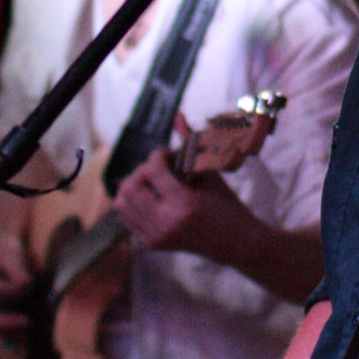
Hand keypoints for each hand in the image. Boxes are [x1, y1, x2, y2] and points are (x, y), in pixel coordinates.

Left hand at [112, 146, 244, 256]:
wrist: (236, 243)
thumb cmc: (228, 205)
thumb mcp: (210, 173)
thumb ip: (190, 142)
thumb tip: (178, 115)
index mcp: (184, 204)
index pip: (152, 170)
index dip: (157, 155)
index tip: (168, 154)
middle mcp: (165, 223)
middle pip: (129, 187)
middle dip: (141, 171)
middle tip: (157, 169)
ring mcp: (156, 236)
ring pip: (121, 203)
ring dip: (134, 187)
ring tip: (152, 183)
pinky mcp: (152, 244)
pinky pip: (126, 218)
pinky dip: (133, 203)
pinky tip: (150, 198)